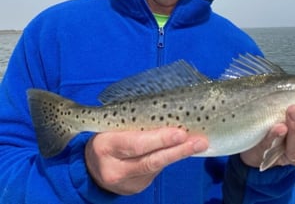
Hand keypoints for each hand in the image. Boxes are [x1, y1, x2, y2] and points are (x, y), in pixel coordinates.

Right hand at [85, 128, 208, 194]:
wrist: (91, 167)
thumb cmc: (106, 136)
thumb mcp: (111, 126)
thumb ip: (133, 121)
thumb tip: (168, 109)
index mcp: (105, 145)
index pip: (135, 144)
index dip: (159, 139)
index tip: (180, 133)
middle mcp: (114, 167)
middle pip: (150, 160)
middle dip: (177, 150)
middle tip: (198, 141)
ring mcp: (125, 181)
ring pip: (157, 167)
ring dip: (180, 154)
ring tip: (200, 143)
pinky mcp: (135, 188)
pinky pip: (157, 172)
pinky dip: (172, 159)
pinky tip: (186, 150)